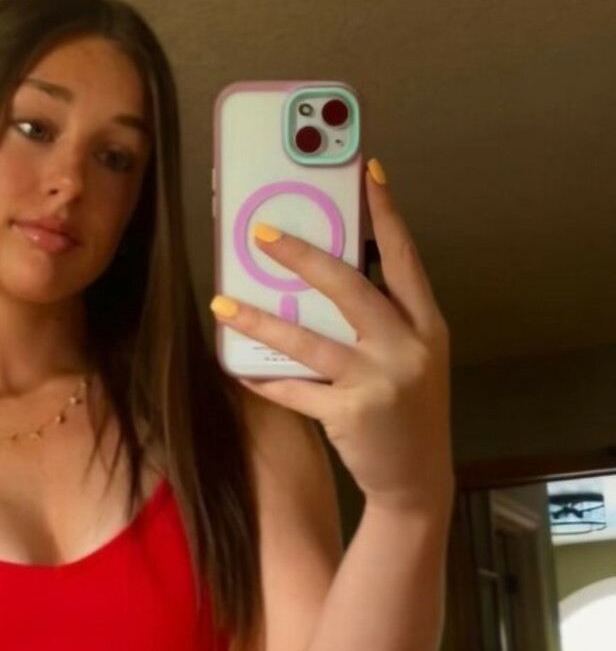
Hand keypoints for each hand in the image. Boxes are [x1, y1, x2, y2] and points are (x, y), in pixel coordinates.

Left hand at [211, 158, 453, 514]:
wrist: (418, 480)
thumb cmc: (407, 412)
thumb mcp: (414, 358)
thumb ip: (385, 320)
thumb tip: (330, 274)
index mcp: (428, 325)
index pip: (405, 258)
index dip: (386, 213)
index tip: (367, 170)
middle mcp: (408, 348)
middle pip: (350, 287)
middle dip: (303, 256)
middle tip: (263, 233)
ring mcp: (380, 381)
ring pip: (309, 341)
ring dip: (260, 320)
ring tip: (222, 304)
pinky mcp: (351, 415)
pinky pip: (296, 390)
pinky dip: (265, 379)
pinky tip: (238, 368)